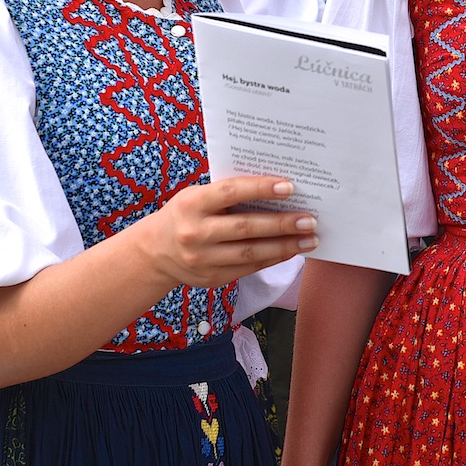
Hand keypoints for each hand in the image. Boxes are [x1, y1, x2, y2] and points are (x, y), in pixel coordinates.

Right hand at [133, 177, 317, 288]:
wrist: (155, 251)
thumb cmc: (186, 214)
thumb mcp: (197, 197)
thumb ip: (228, 194)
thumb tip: (276, 190)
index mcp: (192, 204)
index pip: (231, 192)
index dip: (261, 188)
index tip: (290, 187)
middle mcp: (196, 233)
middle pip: (246, 228)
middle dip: (282, 224)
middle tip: (310, 220)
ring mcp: (203, 259)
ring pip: (251, 253)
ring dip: (285, 246)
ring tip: (309, 239)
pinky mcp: (212, 278)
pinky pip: (249, 268)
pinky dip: (273, 259)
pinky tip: (291, 251)